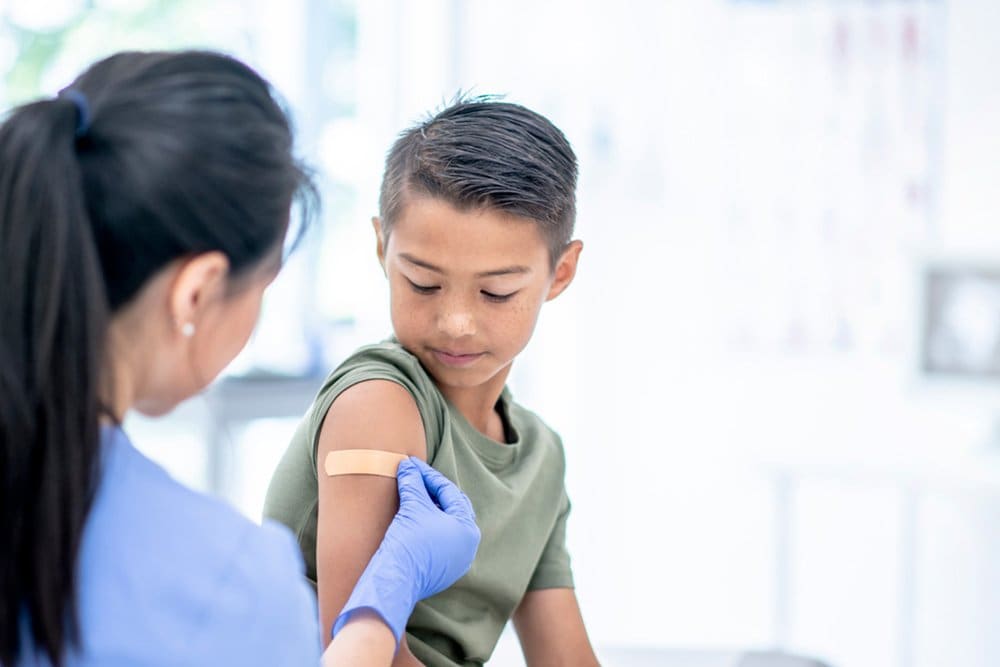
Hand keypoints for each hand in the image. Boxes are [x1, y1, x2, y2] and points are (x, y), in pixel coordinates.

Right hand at [331, 457, 479, 643]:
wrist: (395, 580)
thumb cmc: (408, 542)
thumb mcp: (412, 506)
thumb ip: (413, 482)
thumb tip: (407, 465)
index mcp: (468, 528)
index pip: (449, 492)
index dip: (428, 475)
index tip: (411, 465)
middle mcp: (468, 546)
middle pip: (451, 508)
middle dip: (433, 491)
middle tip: (415, 477)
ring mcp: (456, 561)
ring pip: (445, 526)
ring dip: (429, 509)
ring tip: (412, 496)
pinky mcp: (441, 572)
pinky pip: (437, 542)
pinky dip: (427, 528)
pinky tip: (412, 520)